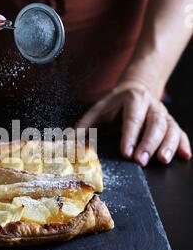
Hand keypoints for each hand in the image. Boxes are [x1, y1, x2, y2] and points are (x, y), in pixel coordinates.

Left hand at [76, 81, 191, 165]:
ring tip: (163, 159)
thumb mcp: (98, 110)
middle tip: (140, 161)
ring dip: (168, 145)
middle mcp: (152, 105)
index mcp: (133, 99)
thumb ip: (84, 126)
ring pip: (170, 128)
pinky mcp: (171, 123)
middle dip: (148, 143)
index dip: (130, 136)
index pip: (132, 119)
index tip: (126, 152)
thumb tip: (69, 143)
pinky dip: (184, 144)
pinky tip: (185, 155)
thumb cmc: (114, 105)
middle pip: (154, 124)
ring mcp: (164, 114)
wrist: (137, 89)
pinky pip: (181, 132)